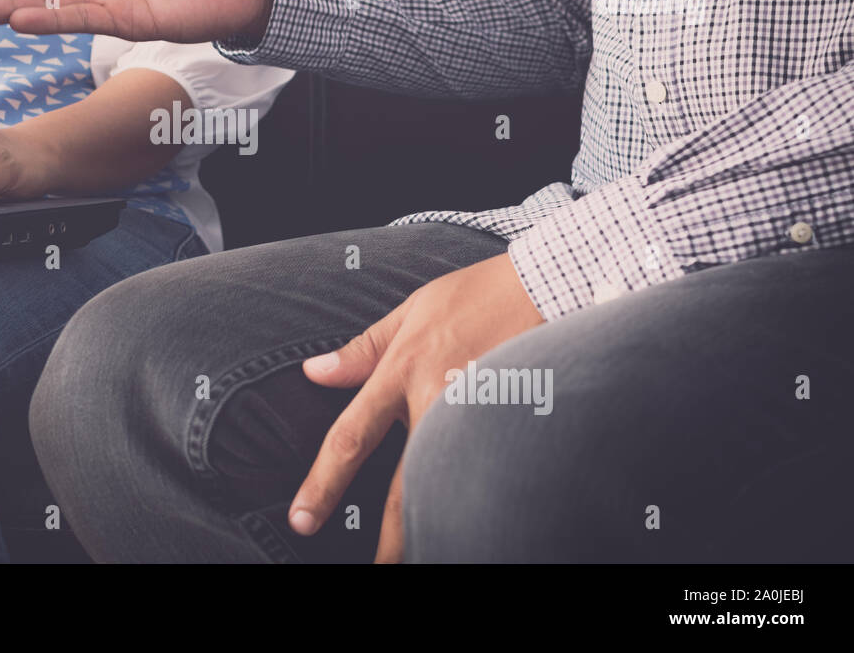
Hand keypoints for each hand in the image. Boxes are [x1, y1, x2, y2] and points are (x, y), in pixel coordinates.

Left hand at [290, 253, 543, 562]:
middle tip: (375, 571)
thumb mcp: (412, 310)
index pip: (350, 439)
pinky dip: (479, 504)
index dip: (323, 484)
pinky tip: (475, 529)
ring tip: (419, 559)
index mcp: (402, 372)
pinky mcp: (516, 426)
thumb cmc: (480, 294)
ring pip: (448, 493)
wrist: (552, 284)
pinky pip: (491, 475)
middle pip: (402, 490)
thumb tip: (313, 371)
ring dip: (432, 532)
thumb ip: (363, 348)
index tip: (302, 519)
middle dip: (386, 540)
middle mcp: (436, 404)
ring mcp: (479, 420)